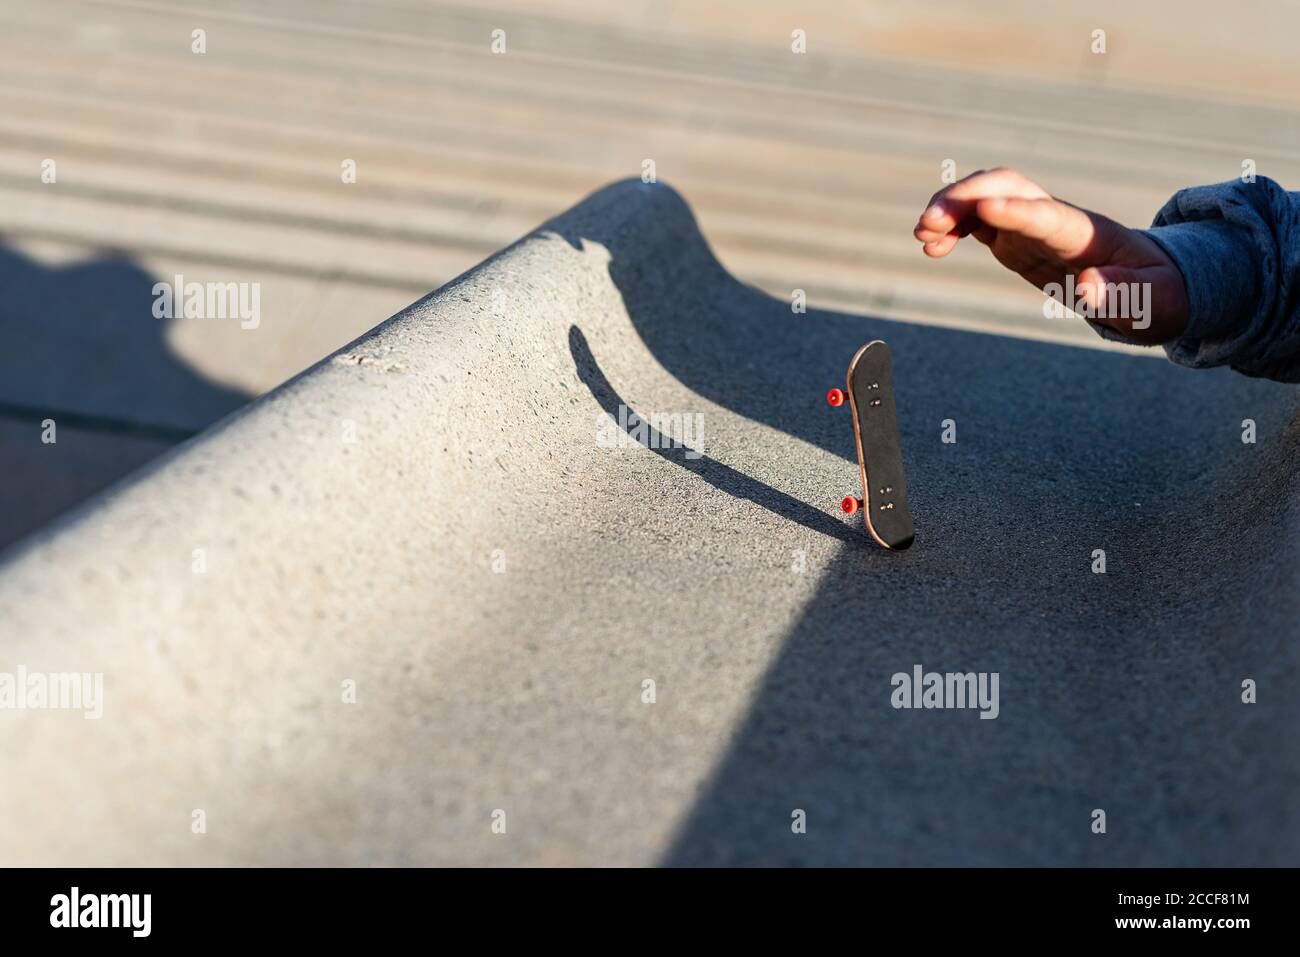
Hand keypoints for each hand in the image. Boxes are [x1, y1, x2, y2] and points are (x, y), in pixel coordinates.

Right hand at [913, 167, 1188, 342]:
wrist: (1152, 283)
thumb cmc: (1157, 294)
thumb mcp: (1154, 303)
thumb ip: (1123, 295)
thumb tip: (1086, 287)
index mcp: (1088, 234)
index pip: (1047, 214)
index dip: (1016, 211)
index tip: (983, 211)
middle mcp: (1055, 219)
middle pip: (1007, 187)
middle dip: (967, 198)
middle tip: (928, 224)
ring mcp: (1032, 226)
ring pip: (986, 197)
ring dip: (951, 208)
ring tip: (921, 237)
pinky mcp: (1016, 239)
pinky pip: (977, 221)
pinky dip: (951, 227)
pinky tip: (930, 247)